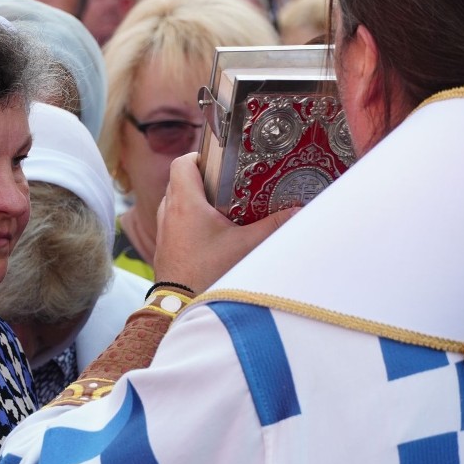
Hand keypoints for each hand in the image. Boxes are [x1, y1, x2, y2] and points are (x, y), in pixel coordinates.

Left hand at [153, 153, 297, 293]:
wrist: (180, 307)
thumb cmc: (208, 273)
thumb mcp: (246, 246)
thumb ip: (273, 226)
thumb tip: (299, 210)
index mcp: (184, 202)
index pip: (183, 162)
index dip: (200, 156)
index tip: (221, 161)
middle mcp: (168, 211)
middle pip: (181, 180)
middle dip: (205, 177)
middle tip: (230, 182)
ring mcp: (164, 229)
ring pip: (177, 200)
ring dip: (196, 199)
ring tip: (224, 206)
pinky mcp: (165, 245)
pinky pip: (175, 220)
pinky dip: (190, 218)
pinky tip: (212, 231)